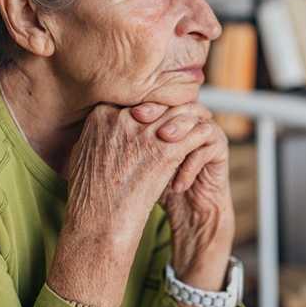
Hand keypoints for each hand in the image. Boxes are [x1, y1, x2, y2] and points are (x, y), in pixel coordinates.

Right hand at [47, 103, 214, 306]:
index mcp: (100, 115)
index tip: (156, 115)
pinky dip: (200, 137)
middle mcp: (121, 118)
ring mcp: (144, 133)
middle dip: (170, 109)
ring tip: (194, 127)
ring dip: (188, 120)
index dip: (149, 105)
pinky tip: (202, 143)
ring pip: (177, 113)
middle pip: (156, 101)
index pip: (133, 98)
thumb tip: (104, 122)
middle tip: (181, 116)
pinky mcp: (165, 150)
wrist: (100, 222)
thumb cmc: (90, 194)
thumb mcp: (82, 153)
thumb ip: (96, 132)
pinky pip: (192, 133)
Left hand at [130, 103, 234, 290]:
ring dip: (178, 128)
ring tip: (163, 144)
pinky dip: (191, 162)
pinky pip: (209, 142)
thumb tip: (86, 125)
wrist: (185, 209)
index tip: (120, 111)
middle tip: (140, 120)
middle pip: (174, 100)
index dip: (138, 101)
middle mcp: (186, 116)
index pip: (153, 97)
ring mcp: (204, 129)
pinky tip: (177, 183)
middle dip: (157, 109)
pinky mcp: (219, 147)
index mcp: (165, 115)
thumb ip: (119, 141)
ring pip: (195, 115)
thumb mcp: (134, 162)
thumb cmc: (153, 184)